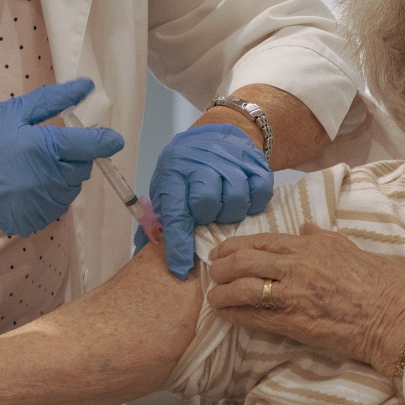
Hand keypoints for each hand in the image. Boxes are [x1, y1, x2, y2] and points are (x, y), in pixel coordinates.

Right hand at [0, 78, 124, 236]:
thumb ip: (53, 101)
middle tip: (47, 148)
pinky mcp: (32, 220)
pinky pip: (52, 207)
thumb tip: (85, 87)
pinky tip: (23, 185)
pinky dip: (46, 196)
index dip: (105, 140)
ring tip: (31, 166)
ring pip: (69, 189)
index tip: (111, 139)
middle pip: (82, 168)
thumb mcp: (13, 113)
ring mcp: (42, 204)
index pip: (93, 145)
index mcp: (48, 149)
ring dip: (61, 177)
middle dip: (73, 157)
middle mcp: (50, 180)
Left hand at [148, 124, 273, 278]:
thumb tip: (145, 254)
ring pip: (235, 201)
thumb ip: (156, 220)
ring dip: (230, 212)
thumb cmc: (186, 169)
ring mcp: (231, 161)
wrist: (215, 135)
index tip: (180, 268)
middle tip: (206, 215)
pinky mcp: (256, 163)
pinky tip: (243, 198)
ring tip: (223, 207)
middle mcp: (202, 164)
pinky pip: (260, 193)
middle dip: (207, 217)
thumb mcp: (166, 187)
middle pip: (207, 204)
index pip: (175, 213)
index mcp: (175, 173)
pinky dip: (254, 202)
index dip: (178, 244)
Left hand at [206, 225, 404, 375]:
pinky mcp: (296, 324)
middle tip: (213, 273)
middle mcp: (298, 267)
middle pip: (245, 262)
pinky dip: (235, 314)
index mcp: (312, 247)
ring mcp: (295, 296)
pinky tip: (225, 315)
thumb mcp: (351, 248)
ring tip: (213, 297)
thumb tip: (305, 229)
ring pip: (244, 288)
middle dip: (221, 267)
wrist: (397, 317)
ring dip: (222, 292)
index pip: (262, 241)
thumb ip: (323, 238)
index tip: (222, 251)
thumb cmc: (384, 282)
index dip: (235, 246)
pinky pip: (255, 317)